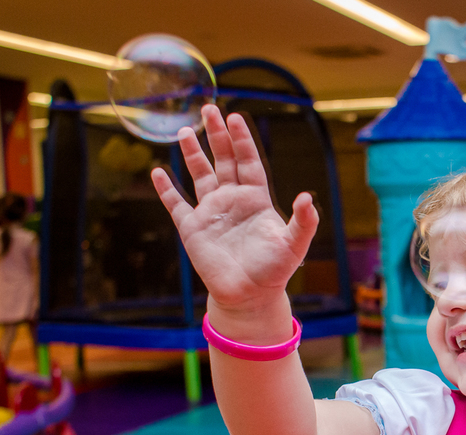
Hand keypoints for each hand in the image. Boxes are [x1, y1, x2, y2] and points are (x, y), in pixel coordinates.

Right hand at [152, 104, 318, 314]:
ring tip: (185, 131)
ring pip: (200, 175)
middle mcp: (232, 200)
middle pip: (223, 160)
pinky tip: (158, 172)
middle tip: (209, 109)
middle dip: (216, 135)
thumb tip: (307, 198)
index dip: (242, 140)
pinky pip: (176, 204)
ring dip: (192, 154)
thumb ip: (303, 222)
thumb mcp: (294, 245)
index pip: (248, 161)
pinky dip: (167, 189)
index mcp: (256, 199)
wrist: (249, 296)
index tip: (236, 117)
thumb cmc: (275, 271)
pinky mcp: (192, 229)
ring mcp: (211, 212)